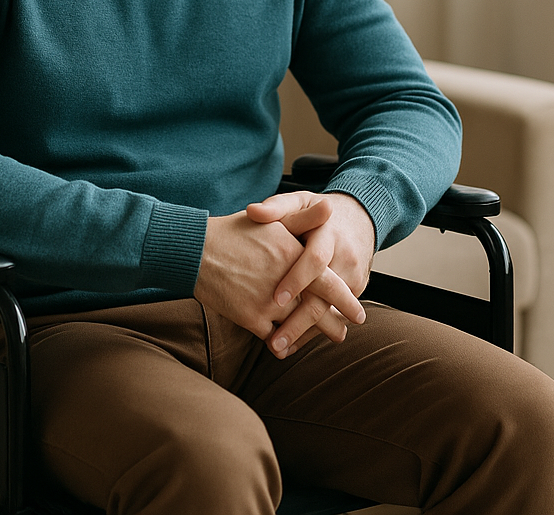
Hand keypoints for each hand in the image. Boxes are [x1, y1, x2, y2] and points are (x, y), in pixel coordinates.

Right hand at [194, 210, 362, 342]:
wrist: (195, 250)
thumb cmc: (233, 232)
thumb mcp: (271, 220)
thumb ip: (304, 218)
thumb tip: (331, 207)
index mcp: (292, 255)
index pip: (328, 283)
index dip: (345, 299)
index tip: (358, 311)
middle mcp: (284, 280)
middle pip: (318, 309)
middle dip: (334, 323)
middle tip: (344, 331)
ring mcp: (268, 302)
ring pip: (298, 325)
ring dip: (312, 335)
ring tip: (320, 340)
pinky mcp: (250, 317)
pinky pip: (274, 337)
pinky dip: (283, 343)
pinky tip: (288, 346)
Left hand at [246, 191, 375, 357]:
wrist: (357, 216)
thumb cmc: (315, 210)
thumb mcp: (298, 202)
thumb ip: (276, 207)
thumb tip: (252, 211)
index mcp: (327, 233)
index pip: (315, 260)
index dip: (296, 280)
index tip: (276, 299)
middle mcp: (345, 256)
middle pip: (326, 295)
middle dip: (301, 322)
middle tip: (275, 343)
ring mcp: (354, 275)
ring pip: (332, 311)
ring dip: (306, 332)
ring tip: (279, 348)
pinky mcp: (357, 288)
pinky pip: (336, 314)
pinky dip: (315, 330)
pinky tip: (292, 344)